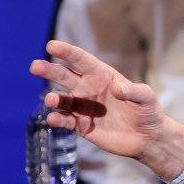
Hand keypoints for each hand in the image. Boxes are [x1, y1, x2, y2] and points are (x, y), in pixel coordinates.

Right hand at [31, 40, 183, 180]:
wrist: (148, 138)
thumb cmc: (148, 112)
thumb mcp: (146, 98)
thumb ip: (133, 91)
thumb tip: (117, 88)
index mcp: (102, 76)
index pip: (81, 60)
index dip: (67, 52)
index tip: (51, 46)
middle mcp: (89, 89)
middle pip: (64, 76)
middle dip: (49, 70)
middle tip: (35, 66)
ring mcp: (83, 107)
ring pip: (62, 99)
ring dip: (54, 98)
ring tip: (52, 100)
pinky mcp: (81, 126)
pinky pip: (65, 121)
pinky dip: (58, 119)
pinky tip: (54, 118)